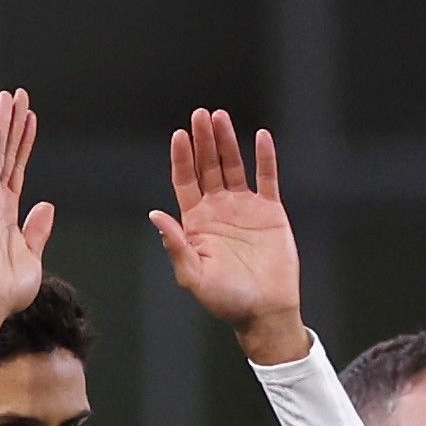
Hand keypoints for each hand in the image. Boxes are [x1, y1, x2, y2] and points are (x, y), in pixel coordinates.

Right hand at [0, 89, 56, 330]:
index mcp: (7, 212)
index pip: (17, 169)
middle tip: (18, 95)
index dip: (24, 143)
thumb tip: (46, 206)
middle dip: (12, 123)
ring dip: (3, 124)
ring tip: (9, 97)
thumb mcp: (33, 256)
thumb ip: (37, 230)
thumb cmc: (8, 287)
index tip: (29, 119)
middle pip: (5, 153)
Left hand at [151, 108, 307, 365]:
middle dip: (203, 141)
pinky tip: (260, 136)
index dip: (182, 158)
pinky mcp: (270, 210)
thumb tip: (155, 214)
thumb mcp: (193, 276)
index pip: (185, 181)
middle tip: (200, 115)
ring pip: (233, 166)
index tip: (180, 135)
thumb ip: (176, 245)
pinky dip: (265, 157)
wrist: (265, 311)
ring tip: (220, 117)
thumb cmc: (226, 300)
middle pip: (207, 166)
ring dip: (227, 142)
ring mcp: (244, 207)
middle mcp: (218, 209)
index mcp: (196, 222)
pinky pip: (267, 178)